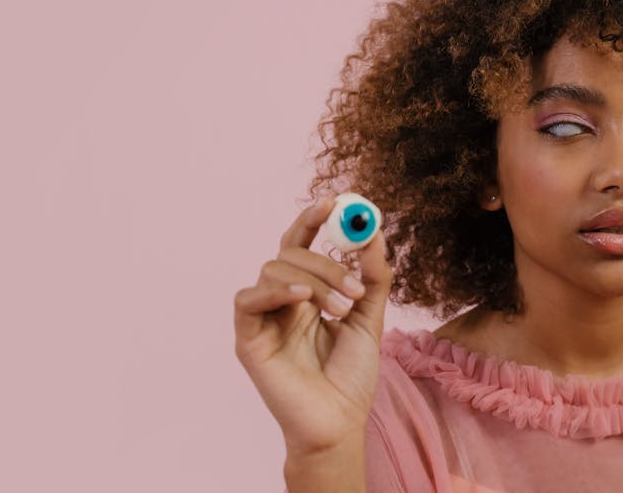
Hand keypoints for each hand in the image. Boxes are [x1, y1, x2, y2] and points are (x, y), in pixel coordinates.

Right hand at [234, 196, 392, 456]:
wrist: (340, 422)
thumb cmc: (351, 375)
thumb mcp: (370, 318)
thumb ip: (373, 277)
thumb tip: (375, 233)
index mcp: (307, 292)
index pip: (301, 243)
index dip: (312, 219)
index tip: (333, 201)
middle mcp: (282, 299)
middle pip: (291, 253)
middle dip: (326, 262)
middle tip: (353, 287)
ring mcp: (264, 317)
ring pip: (274, 269)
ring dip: (313, 281)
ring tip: (341, 310)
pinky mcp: (248, 337)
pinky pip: (248, 299)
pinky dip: (275, 290)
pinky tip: (302, 300)